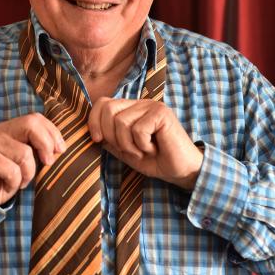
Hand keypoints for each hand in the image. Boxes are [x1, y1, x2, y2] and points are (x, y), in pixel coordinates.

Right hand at [0, 113, 64, 204]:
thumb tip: (59, 147)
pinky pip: (13, 170)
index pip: (34, 118)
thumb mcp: (26, 161)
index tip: (61, 150)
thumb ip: (38, 149)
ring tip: (19, 181)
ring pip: (24, 153)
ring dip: (28, 173)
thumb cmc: (6, 179)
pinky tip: (6, 185)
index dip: (52, 132)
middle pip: (30, 124)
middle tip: (48, 162)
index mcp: (8, 128)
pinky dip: (15, 183)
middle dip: (46, 143)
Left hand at [88, 98, 202, 190]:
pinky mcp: (162, 113)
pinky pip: (138, 129)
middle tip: (128, 150)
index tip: (97, 140)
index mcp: (131, 109)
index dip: (94, 121)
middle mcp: (141, 103)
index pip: (103, 103)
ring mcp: (152, 106)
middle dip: (111, 135)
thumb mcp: (125, 151)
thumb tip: (94, 132)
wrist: (180, 171)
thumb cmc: (154, 160)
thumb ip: (110, 140)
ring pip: (121, 121)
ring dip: (128, 144)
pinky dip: (142, 145)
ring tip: (143, 150)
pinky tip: (154, 148)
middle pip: (108, 109)